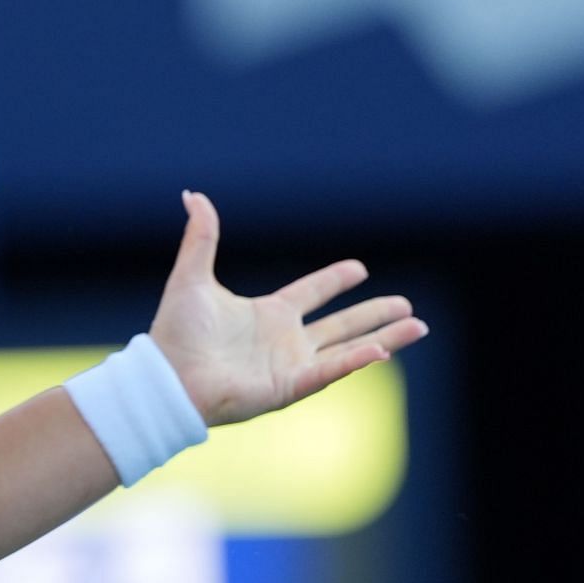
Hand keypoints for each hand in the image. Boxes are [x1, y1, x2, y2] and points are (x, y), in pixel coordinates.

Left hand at [148, 191, 428, 426]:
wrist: (166, 375)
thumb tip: (192, 195)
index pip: (311, 294)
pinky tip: (380, 350)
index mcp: (267, 315)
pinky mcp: (287, 388)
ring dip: (384, 339)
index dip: (334, 281)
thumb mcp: (192, 276)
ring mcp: (290, 366)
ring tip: (418, 327)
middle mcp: (284, 341)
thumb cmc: (175, 332)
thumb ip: (201, 236)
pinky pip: (328, 373)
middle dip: (375, 315)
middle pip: (341, 325)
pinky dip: (354, 362)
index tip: (360, 268)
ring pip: (349, 350)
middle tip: (407, 306)